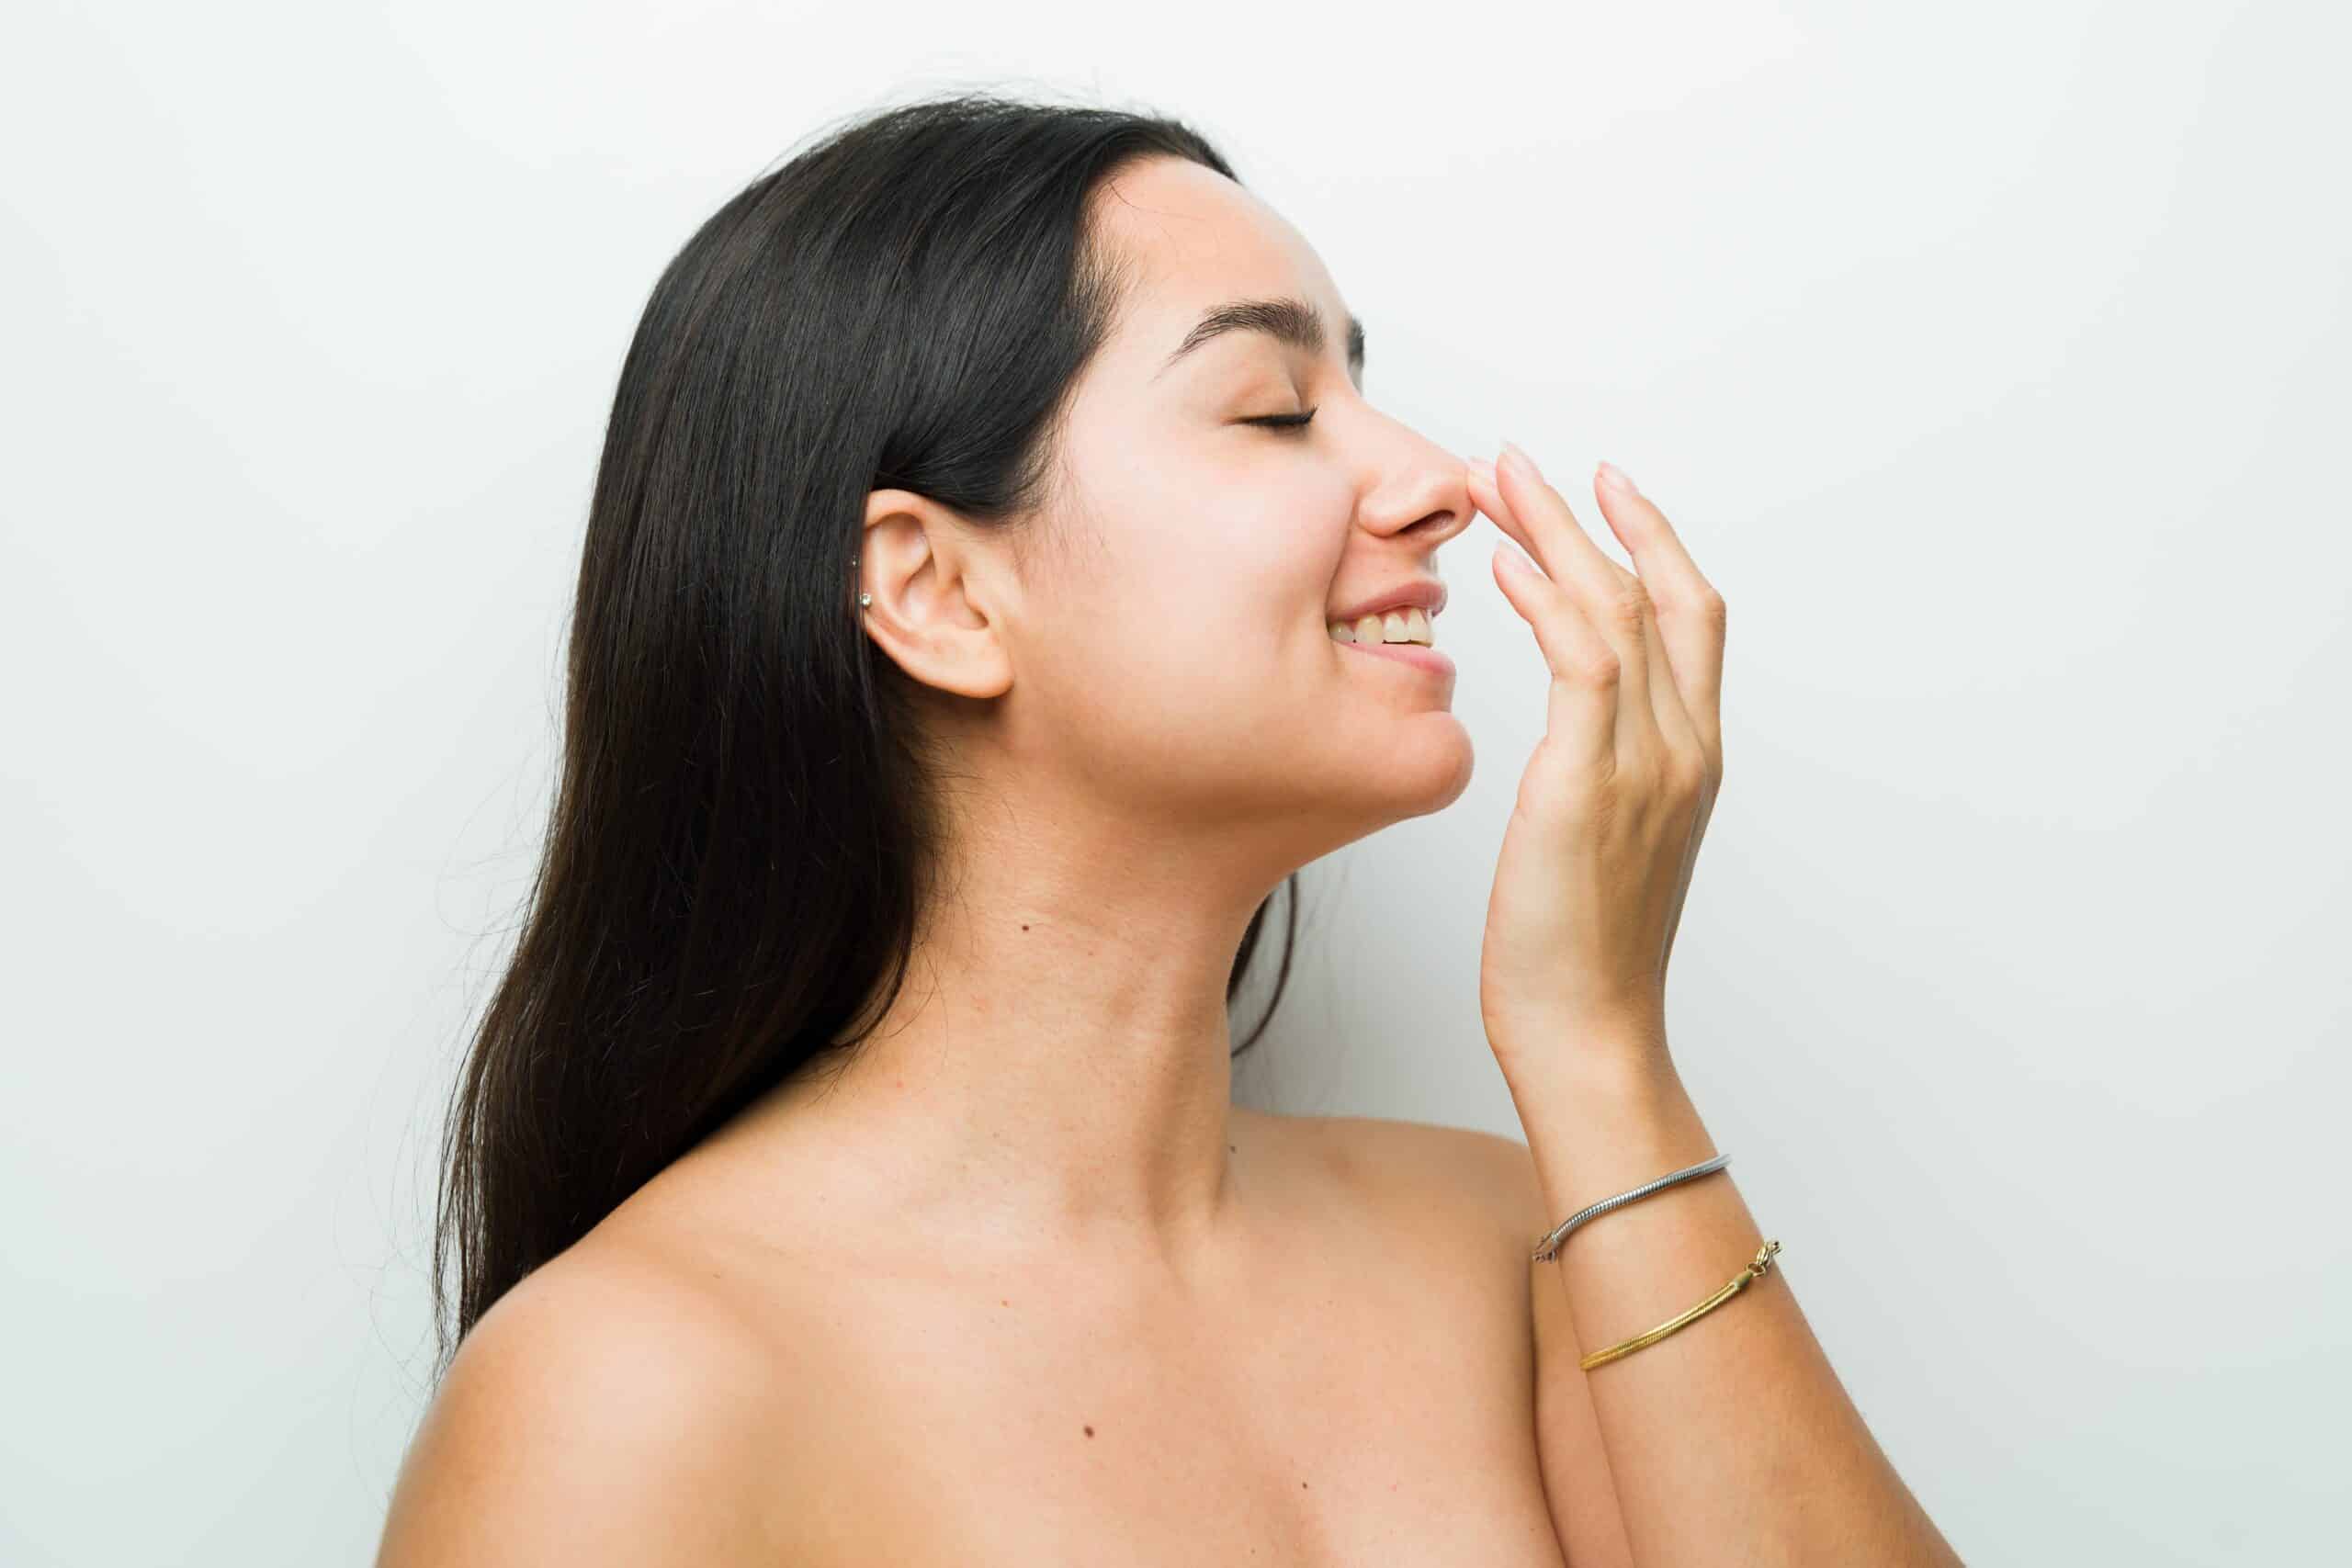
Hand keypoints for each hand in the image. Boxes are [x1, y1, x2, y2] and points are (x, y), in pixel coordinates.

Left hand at [1468, 446, 1725, 1075]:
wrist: (1588, 1034)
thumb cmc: (1577, 952)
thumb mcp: (1604, 846)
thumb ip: (1603, 778)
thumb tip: (1571, 749)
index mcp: (1695, 757)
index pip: (1693, 616)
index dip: (1653, 539)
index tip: (1603, 486)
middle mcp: (1686, 749)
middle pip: (1658, 591)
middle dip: (1591, 514)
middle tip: (1522, 460)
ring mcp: (1647, 766)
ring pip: (1616, 610)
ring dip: (1552, 535)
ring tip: (1492, 486)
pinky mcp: (1589, 787)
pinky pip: (1581, 664)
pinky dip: (1546, 602)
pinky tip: (1502, 570)